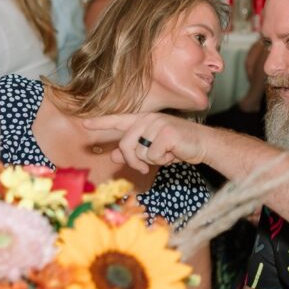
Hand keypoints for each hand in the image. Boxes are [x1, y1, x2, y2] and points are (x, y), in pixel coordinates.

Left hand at [83, 113, 207, 173]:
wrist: (203, 144)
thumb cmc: (178, 146)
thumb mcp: (153, 149)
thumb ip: (134, 150)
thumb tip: (115, 155)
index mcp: (143, 120)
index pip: (118, 120)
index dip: (101, 123)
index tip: (84, 124)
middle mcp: (148, 119)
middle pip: (125, 144)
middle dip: (133, 160)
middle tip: (143, 168)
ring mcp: (157, 124)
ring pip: (139, 152)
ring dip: (151, 161)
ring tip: (165, 155)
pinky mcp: (166, 133)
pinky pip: (153, 155)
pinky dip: (162, 161)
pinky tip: (173, 154)